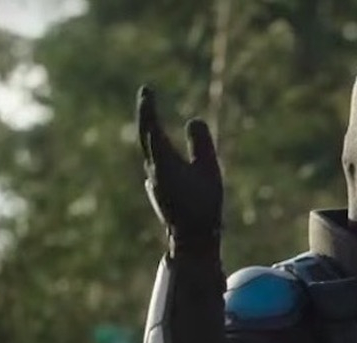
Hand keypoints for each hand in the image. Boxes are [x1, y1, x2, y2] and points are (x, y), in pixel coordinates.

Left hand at [136, 85, 222, 251]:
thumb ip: (201, 143)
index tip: (147, 90)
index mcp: (163, 162)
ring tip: (152, 116)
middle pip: (146, 137)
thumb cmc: (203, 205)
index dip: (149, 108)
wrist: (192, 239)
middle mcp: (153, 170)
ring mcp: (153, 182)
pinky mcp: (158, 191)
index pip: (152, 128)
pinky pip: (156, 164)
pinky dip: (158, 150)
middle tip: (147, 95)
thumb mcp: (209, 170)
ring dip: (152, 133)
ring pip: (150, 151)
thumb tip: (193, 121)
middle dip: (147, 115)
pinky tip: (161, 151)